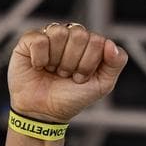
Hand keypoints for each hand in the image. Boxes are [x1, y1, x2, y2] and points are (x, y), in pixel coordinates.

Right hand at [7, 22, 127, 124]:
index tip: (81, 78)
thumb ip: (116, 64)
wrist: (44, 112)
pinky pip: (39, 39)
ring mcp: (49, 36)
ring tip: (54, 71)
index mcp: (89, 44)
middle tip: (66, 75)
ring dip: (57, 60)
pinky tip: (39, 67)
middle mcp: (70, 36)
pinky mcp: (29, 40)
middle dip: (74, 62)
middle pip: (79, 34)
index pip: (97, 41)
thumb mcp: (102, 85)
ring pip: (60, 33)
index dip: (89, 64)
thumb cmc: (73, 97)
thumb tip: (111, 44)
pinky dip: (40, 59)